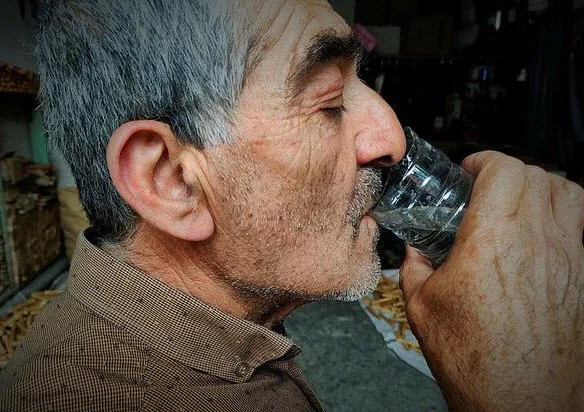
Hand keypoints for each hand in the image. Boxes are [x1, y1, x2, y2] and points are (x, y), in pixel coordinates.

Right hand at [400, 151, 583, 410]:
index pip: (503, 169)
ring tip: (518, 201)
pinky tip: (540, 234)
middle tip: (486, 186)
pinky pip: (581, 225)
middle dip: (507, 170)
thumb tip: (415, 250)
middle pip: (536, 174)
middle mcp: (538, 241)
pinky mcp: (581, 278)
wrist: (522, 402)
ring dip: (541, 186)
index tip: (469, 169)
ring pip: (568, 192)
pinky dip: (563, 213)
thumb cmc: (476, 360)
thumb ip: (416, 266)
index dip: (483, 160)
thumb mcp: (423, 306)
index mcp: (492, 239)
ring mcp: (568, 258)